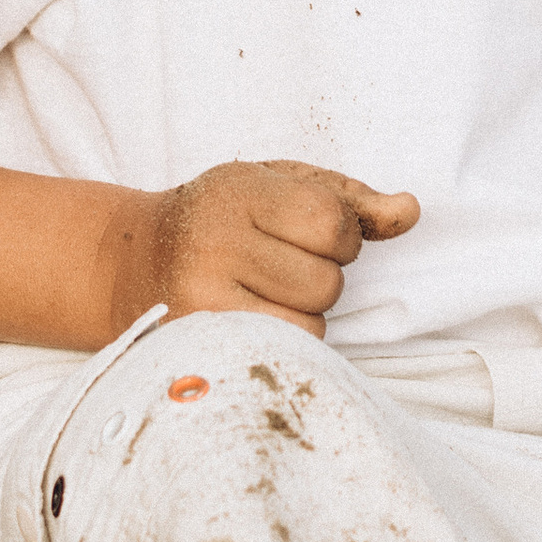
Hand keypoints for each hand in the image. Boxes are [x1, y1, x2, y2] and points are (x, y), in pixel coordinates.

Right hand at [114, 158, 418, 338]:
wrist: (130, 264)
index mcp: (239, 193)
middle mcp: (214, 244)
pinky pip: (284, 355)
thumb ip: (349, 199)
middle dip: (321, 277)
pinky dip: (286, 342)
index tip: (309, 233)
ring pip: (310, 325)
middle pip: (326, 282)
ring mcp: (202, 300)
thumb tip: (411, 212)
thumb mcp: (278, 186)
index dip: (340, 235)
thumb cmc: (221, 218)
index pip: (332, 222)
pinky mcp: (200, 346)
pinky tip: (254, 317)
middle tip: (280, 265)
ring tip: (264, 292)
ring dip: (304, 314)